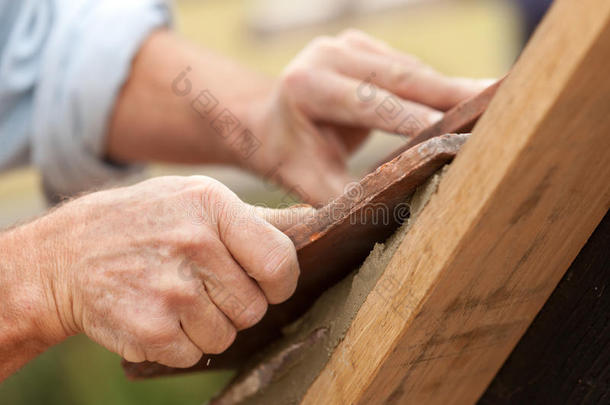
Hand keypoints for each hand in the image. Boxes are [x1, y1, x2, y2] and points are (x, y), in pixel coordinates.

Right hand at [25, 176, 312, 367]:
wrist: (66, 255)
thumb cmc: (143, 222)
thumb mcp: (196, 199)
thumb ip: (256, 218)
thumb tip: (314, 221)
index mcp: (213, 207)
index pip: (280, 262)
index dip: (280, 282)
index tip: (267, 283)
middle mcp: (194, 245)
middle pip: (255, 307)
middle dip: (236, 303)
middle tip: (203, 285)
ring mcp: (171, 291)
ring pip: (227, 335)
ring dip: (207, 325)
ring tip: (176, 295)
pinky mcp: (151, 330)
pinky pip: (195, 355)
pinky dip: (180, 343)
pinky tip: (157, 313)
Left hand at [241, 29, 492, 204]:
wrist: (267, 122)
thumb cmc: (287, 155)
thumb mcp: (309, 181)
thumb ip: (348, 196)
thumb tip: (396, 212)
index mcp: (308, 85)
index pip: (372, 103)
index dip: (417, 119)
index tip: (457, 134)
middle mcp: (329, 54)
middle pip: (400, 77)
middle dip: (450, 96)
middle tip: (496, 107)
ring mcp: (349, 44)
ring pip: (411, 70)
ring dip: (451, 89)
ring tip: (494, 103)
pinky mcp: (365, 46)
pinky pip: (409, 68)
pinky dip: (436, 87)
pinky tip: (467, 98)